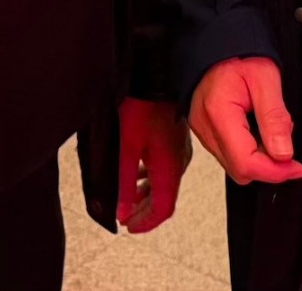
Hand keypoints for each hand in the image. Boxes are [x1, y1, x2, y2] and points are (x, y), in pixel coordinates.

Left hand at [117, 97, 191, 232]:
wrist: (153, 75)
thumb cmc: (141, 104)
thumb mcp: (126, 147)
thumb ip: (124, 182)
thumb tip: (123, 209)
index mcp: (169, 165)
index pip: (162, 208)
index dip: (145, 222)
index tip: (130, 227)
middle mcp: (178, 160)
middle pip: (165, 198)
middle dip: (144, 211)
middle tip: (127, 218)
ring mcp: (178, 149)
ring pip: (164, 183)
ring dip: (146, 195)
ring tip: (128, 200)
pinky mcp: (174, 139)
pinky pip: (165, 168)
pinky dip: (150, 179)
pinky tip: (138, 175)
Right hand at [188, 57, 301, 185]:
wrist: (217, 37)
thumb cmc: (239, 52)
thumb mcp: (266, 77)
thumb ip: (274, 117)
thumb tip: (284, 154)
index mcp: (219, 114)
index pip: (246, 163)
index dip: (275, 172)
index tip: (297, 167)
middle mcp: (205, 128)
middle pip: (239, 170)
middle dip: (269, 167)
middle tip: (290, 151)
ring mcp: (202, 130)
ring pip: (234, 165)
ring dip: (259, 159)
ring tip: (273, 134)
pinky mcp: (204, 129)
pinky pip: (228, 153)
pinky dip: (248, 150)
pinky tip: (259, 132)